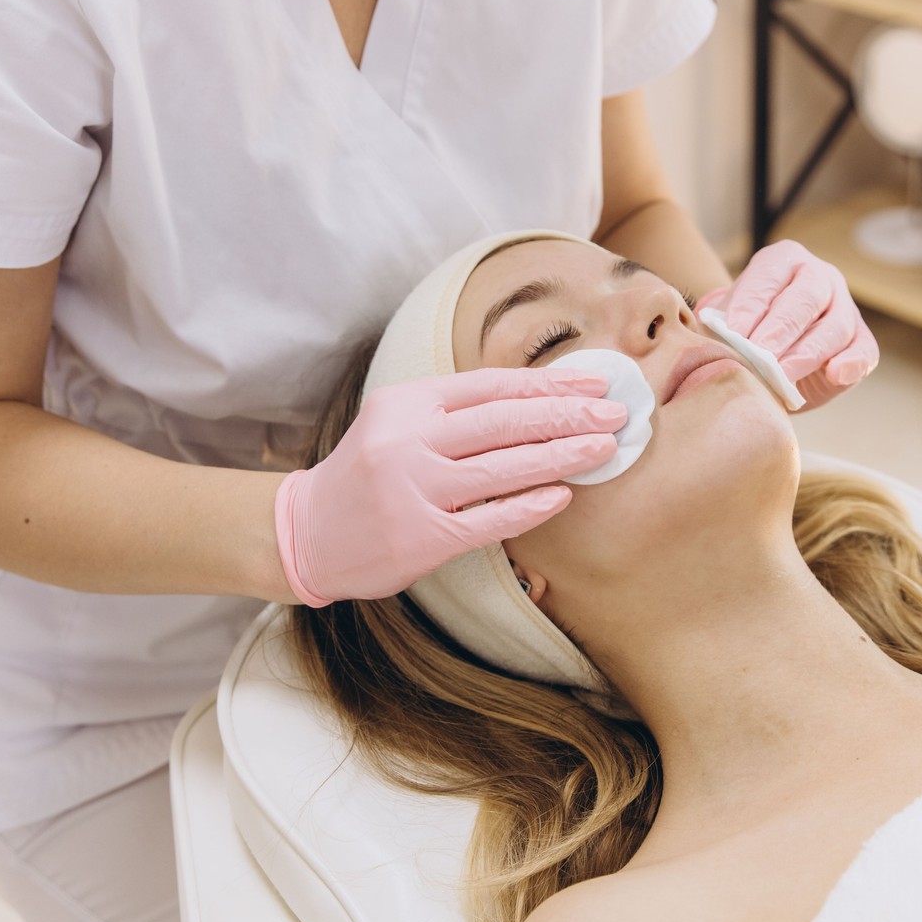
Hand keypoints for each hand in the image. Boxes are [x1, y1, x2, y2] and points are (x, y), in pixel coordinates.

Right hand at [273, 367, 625, 606]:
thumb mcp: (399, 422)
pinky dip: (527, 506)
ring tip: (602, 449)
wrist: (305, 533)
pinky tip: (561, 495)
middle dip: (567, 414)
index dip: (549, 383)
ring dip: (560, 455)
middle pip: (503, 421)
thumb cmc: (368, 474)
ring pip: (501, 468)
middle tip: (616, 414)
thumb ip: (456, 411)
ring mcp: (413, 490)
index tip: (596, 383)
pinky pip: (486, 520)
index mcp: (407, 403)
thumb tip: (540, 400)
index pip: (491, 385)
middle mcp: (408, 441)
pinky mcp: (419, 538)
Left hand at [698, 240, 877, 411]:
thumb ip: (719, 323)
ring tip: (782, 376)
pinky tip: (835, 374)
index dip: (751, 305)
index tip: (733, 333)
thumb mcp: (724, 320)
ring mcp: (844, 308)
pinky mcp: (860, 342)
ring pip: (835, 327)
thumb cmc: (742, 332)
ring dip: (807, 353)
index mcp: (783, 261)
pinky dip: (852, 363)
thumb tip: (715, 333)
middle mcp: (819, 277)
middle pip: (806, 298)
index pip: (769, 277)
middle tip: (759, 354)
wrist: (766, 358)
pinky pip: (864, 351)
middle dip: (780, 329)